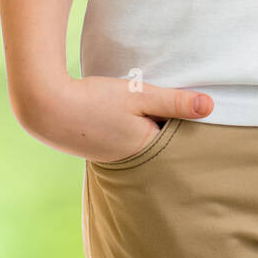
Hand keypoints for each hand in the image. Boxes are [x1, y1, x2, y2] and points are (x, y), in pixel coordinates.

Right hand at [13, 74, 213, 162]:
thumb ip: (175, 101)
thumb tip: (211, 107)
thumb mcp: (140, 95)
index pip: (176, 141)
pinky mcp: (96, 150)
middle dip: (166, 130)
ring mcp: (110, 158)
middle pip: (159, 146)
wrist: (45, 106)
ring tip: (145, 113)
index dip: (183, 125)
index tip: (193, 113)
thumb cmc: (96, 100)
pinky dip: (127, 130)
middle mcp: (129, 162)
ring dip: (144, 128)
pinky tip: (122, 116)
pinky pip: (122, 142)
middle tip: (172, 111)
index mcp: (145, 151)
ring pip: (140, 143)